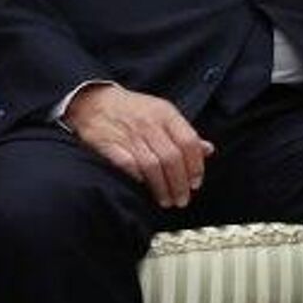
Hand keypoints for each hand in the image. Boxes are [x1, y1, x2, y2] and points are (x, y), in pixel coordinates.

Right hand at [64, 84, 213, 207]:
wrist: (95, 101)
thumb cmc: (134, 110)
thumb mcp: (163, 113)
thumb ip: (184, 133)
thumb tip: (208, 150)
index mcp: (166, 114)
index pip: (188, 141)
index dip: (195, 165)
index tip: (196, 183)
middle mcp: (150, 124)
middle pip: (172, 158)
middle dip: (179, 183)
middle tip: (182, 199)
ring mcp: (129, 135)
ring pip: (152, 165)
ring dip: (162, 187)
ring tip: (167, 201)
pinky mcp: (109, 144)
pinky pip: (127, 164)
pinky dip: (138, 177)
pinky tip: (144, 187)